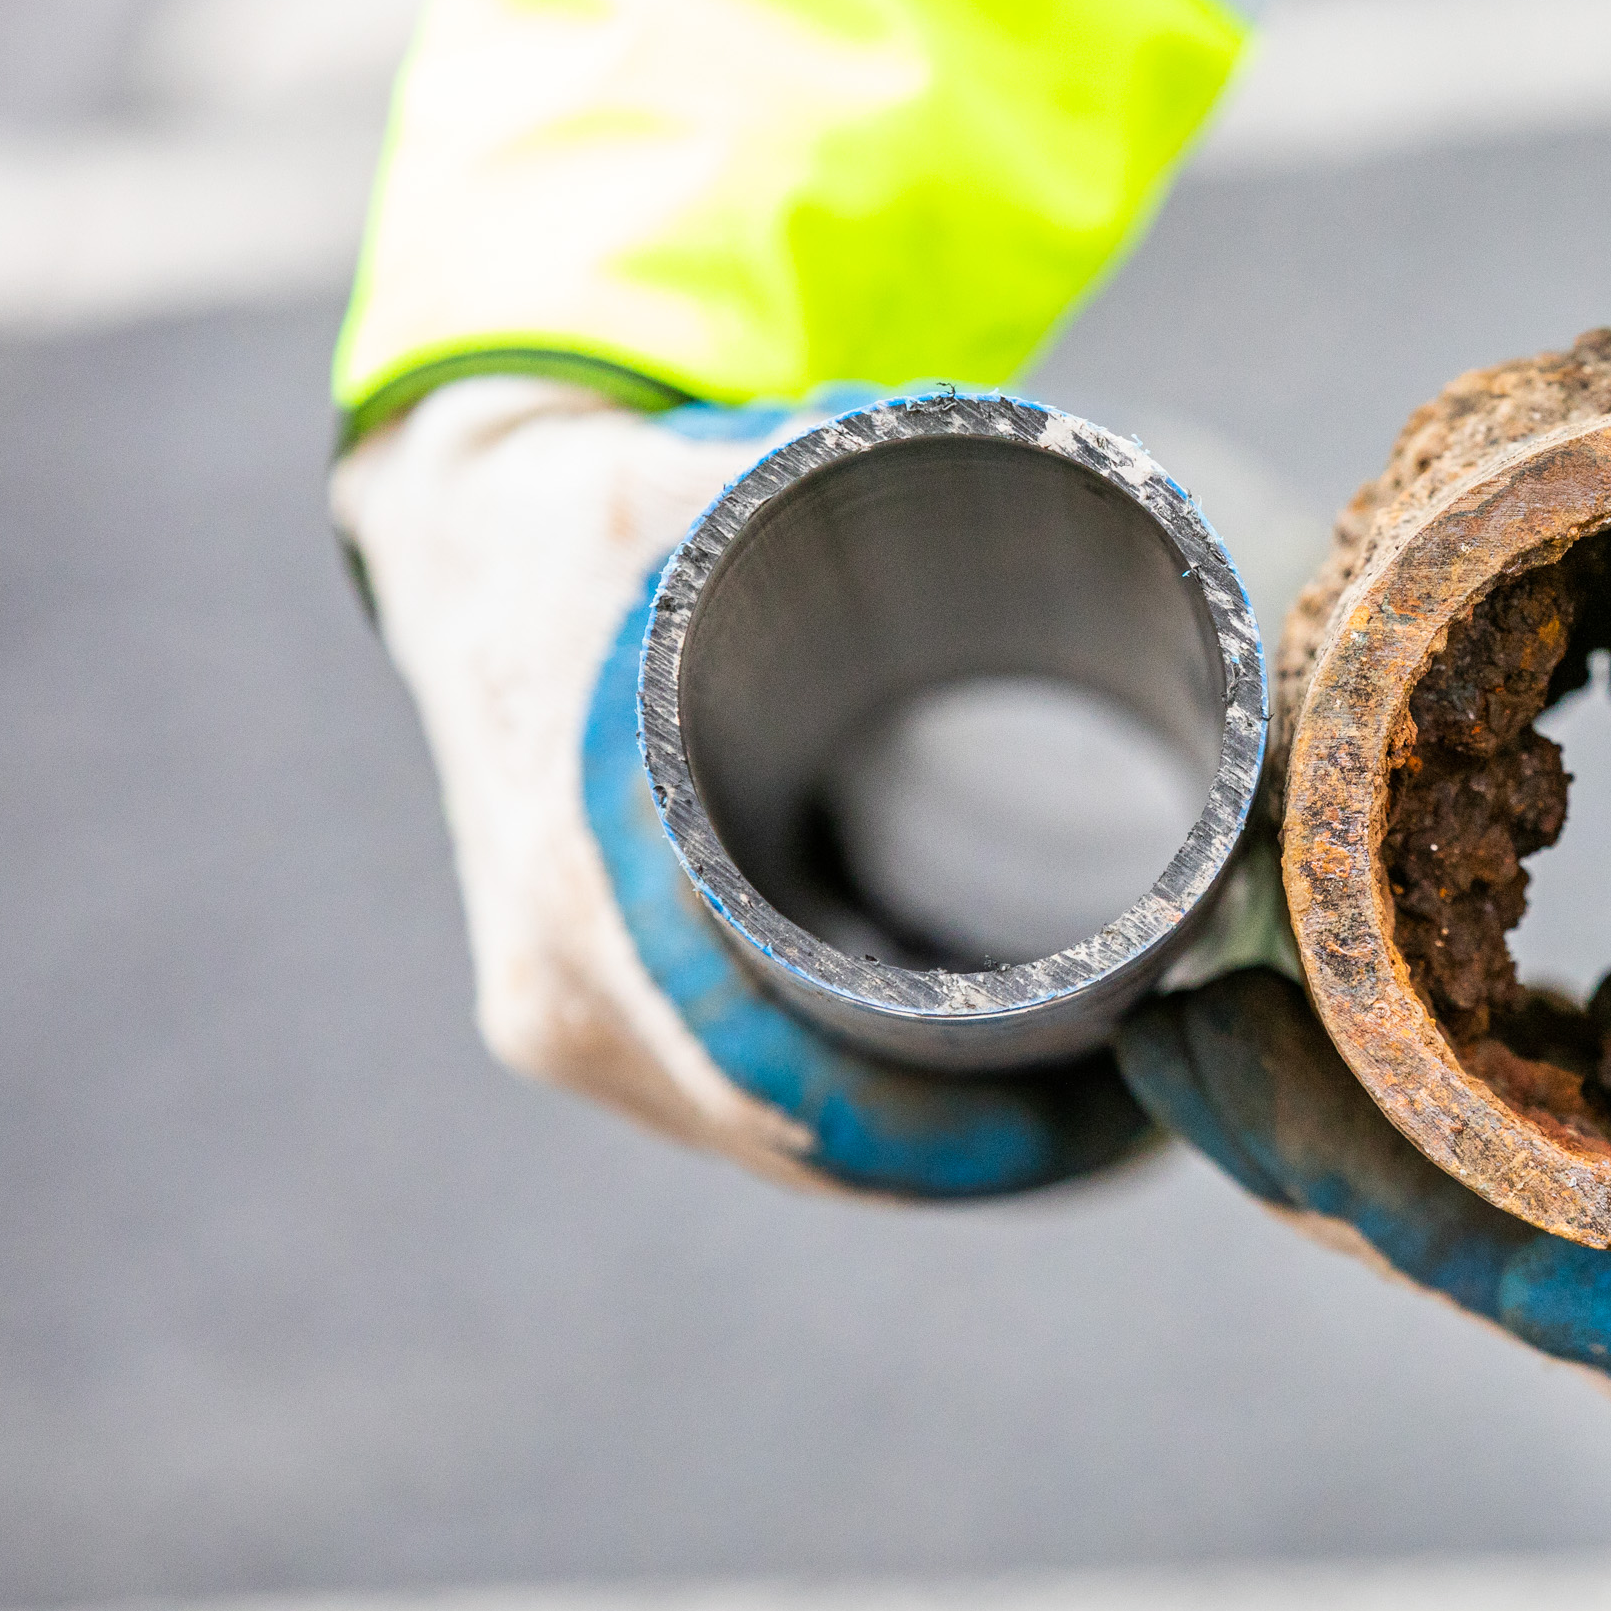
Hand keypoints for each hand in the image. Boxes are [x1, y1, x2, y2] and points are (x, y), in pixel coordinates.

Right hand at [333, 377, 1151, 1196]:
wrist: (460, 530)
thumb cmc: (595, 511)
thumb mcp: (704, 485)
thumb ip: (857, 482)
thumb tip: (1063, 467)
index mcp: (594, 900)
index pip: (802, 1096)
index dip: (967, 1133)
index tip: (1118, 1105)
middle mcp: (571, 993)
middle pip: (810, 1141)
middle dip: (986, 1144)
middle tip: (1151, 1109)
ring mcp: (576, 1016)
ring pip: (784, 1139)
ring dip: (933, 1142)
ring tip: (1103, 1108)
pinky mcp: (596, 1012)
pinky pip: (750, 1103)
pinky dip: (869, 1112)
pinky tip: (988, 1093)